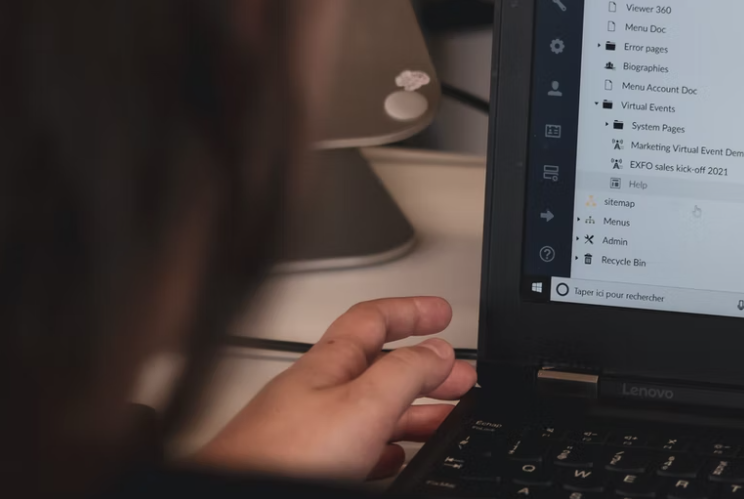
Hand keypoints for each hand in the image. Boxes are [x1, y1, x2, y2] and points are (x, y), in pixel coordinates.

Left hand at [194, 297, 475, 479]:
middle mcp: (317, 390)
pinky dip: (386, 445)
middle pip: (380, 365)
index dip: (411, 310)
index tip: (441, 312)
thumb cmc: (281, 457)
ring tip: (444, 417)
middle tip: (459, 375)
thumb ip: (406, 372)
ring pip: (372, 409)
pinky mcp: (306, 464)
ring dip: (413, 410)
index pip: (374, 317)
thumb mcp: (363, 403)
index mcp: (329, 363)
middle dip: (426, 368)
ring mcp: (309, 428)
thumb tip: (439, 351)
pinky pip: (356, 445)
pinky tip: (394, 456)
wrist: (238, 497)